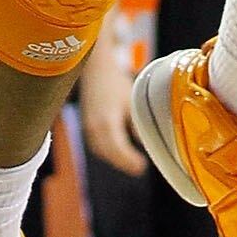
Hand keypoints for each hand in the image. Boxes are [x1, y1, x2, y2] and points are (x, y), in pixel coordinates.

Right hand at [75, 18, 146, 177]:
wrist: (95, 68)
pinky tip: (119, 151)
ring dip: (116, 159)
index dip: (130, 161)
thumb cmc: (115, 82)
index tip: (142, 167)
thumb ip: (139, 124)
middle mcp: (94, 128)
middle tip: (139, 168)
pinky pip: (97, 146)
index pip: (118, 150)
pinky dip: (108, 151)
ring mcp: (88, 129)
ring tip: (132, 162)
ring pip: (102, 152)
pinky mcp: (86, 127)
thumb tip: (150, 142)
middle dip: (124, 163)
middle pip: (109, 155)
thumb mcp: (132, 101)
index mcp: (107, 122)